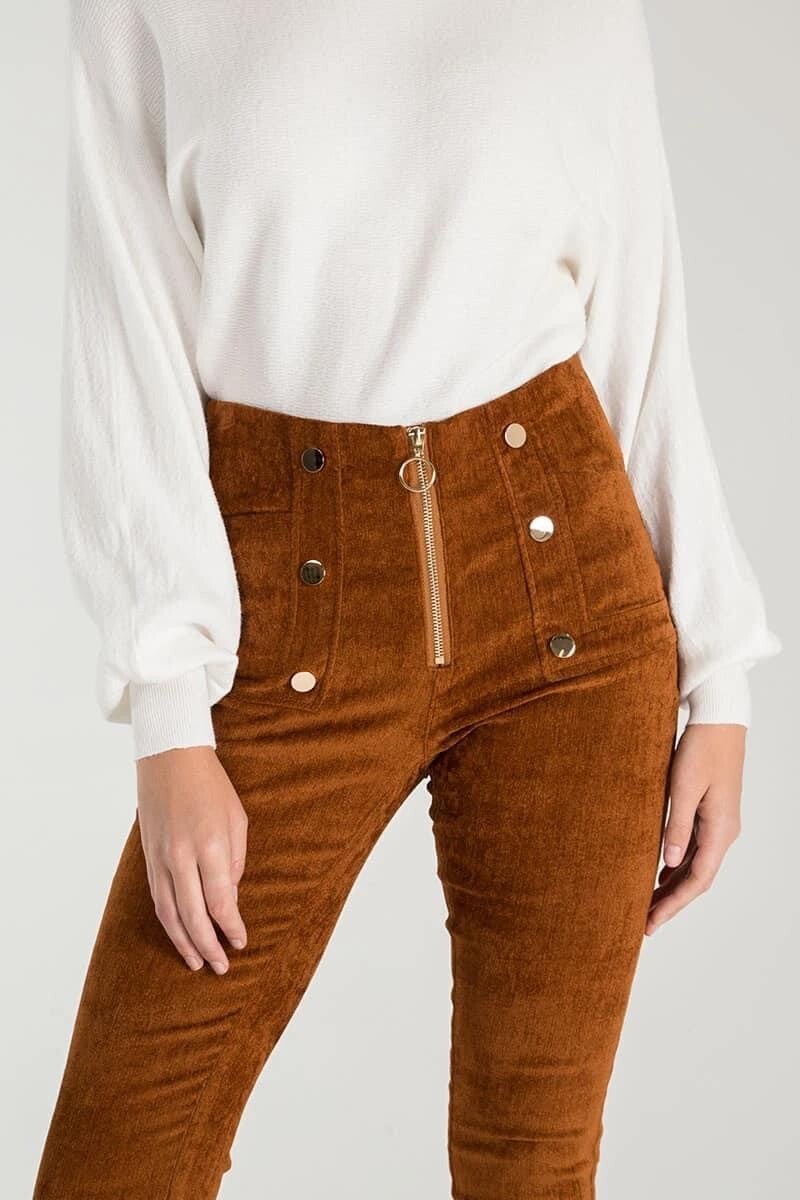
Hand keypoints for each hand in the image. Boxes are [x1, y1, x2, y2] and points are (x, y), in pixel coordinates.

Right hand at [136, 746, 248, 972]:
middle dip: (208, 945)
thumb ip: (235, 862)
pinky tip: (178, 934)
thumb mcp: (236, 819)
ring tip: (197, 962)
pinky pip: (157, 898)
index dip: (231, 927)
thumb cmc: (210, 785)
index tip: (241, 942)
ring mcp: (159, 858)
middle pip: (192, 916)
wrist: (169, 756)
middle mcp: (180, 856)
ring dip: (183, 941)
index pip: (220, 901)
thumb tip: (229, 898)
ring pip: (168, 913)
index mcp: (209, 845)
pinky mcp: (147, 857)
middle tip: (221, 967)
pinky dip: (168, 921)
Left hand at [646, 724, 744, 934]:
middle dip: (672, 902)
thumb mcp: (684, 787)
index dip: (673, 904)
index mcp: (719, 830)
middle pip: (697, 879)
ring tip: (648, 904)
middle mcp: (723, 832)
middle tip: (644, 923)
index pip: (696, 880)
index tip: (650, 922)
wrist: (719, 722)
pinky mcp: (710, 813)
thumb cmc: (701, 749)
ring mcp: (718, 824)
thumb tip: (669, 863)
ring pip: (696, 866)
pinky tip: (661, 873)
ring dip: (674, 886)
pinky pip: (695, 849)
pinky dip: (678, 866)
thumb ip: (677, 826)